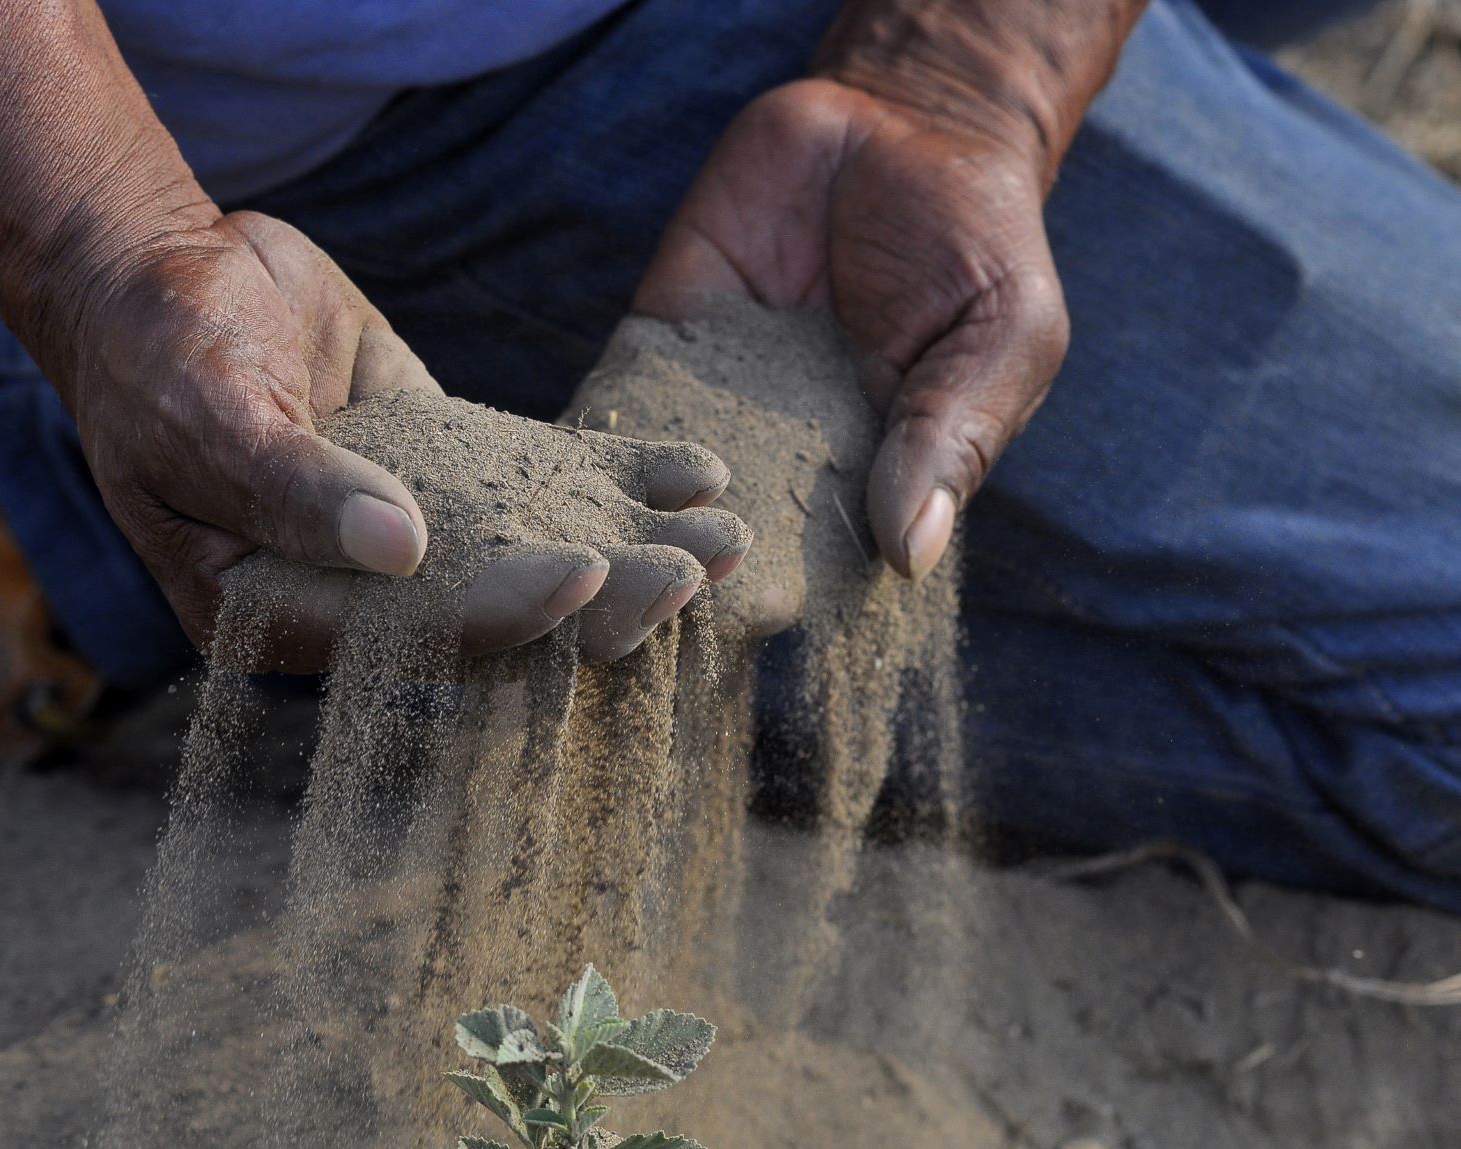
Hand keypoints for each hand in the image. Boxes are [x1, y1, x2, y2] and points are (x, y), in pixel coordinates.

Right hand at [59, 212, 740, 669]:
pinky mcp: (457, 468)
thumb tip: (402, 550)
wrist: (161, 275)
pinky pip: (547, 480)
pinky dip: (620, 478)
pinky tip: (702, 471)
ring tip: (732, 536)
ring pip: (541, 550)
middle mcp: (369, 594)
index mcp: (293, 616)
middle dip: (603, 602)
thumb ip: (293, 486)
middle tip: (695, 574)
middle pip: (503, 615)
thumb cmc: (154, 354)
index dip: (502, 614)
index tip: (586, 574)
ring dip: (635, 549)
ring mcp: (422, 531)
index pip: (416, 637)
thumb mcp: (206, 415)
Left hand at [636, 77, 1069, 579]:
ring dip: (624, 525)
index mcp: (869, 482)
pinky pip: (620, 397)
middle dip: (679, 574)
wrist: (903, 118)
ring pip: (659, 487)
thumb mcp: (999, 335)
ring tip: (596, 557)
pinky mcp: (668, 338)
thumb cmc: (977, 241)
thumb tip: (913, 554)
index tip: (745, 625)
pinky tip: (555, 481)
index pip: (818, 567)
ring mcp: (719, 400)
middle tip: (650, 600)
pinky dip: (588, 438)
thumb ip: (954, 434)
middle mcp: (783, 457)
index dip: (781, 598)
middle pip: (721, 542)